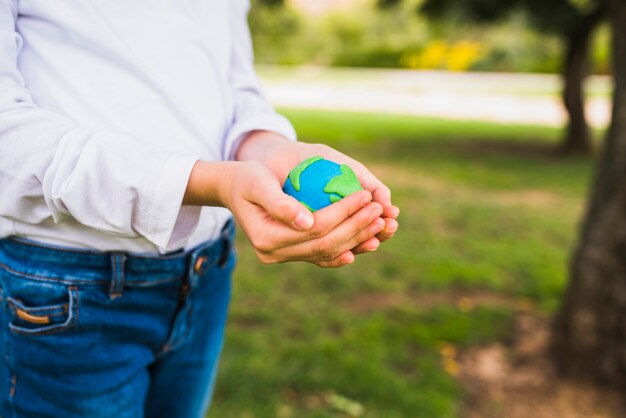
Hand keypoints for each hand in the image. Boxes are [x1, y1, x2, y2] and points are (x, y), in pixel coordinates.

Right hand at [236, 132, 399, 253]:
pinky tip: (366, 244)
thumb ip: (279, 203)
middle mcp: (274, 254)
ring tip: (381, 225)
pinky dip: (345, 251)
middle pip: (325, 243)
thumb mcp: (257, 183)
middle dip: (357, 227)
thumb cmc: (247, 179)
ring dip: (357, 240)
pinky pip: (322, 257)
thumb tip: (307, 222)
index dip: (344, 212)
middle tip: (380, 210)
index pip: (316, 227)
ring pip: (328, 253)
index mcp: (267, 238)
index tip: (366, 195)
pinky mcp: (292, 254)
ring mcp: (283, 257)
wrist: (235, 190)